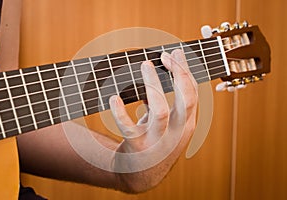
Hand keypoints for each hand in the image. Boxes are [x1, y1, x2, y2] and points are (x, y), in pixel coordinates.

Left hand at [109, 49, 197, 174]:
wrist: (141, 175)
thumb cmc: (154, 142)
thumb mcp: (167, 124)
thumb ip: (168, 102)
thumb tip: (160, 72)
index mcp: (185, 124)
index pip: (193, 94)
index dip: (186, 72)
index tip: (176, 53)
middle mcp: (176, 133)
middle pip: (186, 100)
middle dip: (179, 74)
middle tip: (165, 56)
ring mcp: (157, 141)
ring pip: (160, 112)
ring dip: (153, 86)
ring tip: (145, 65)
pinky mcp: (137, 147)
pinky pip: (129, 128)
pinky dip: (121, 112)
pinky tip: (114, 98)